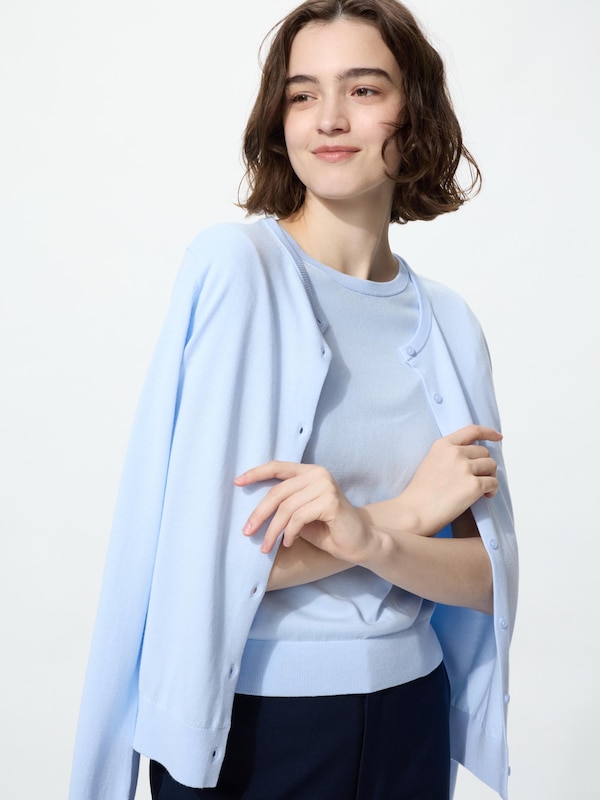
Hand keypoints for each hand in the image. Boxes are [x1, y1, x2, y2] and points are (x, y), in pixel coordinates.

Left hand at [234, 463, 370, 560]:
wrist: (359, 542)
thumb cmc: (327, 529)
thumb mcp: (300, 514)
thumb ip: (284, 505)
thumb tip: (254, 512)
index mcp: (309, 472)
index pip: (277, 467)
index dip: (256, 473)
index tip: (237, 482)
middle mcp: (317, 474)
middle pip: (278, 491)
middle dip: (259, 514)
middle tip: (247, 531)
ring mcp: (325, 486)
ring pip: (286, 508)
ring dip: (273, 530)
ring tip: (267, 546)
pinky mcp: (330, 501)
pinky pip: (299, 518)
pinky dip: (290, 533)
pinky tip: (289, 543)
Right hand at [386, 424, 500, 536]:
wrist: (415, 512)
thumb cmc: (421, 492)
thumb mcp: (431, 461)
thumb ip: (449, 454)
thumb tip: (474, 456)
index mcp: (443, 445)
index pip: (472, 431)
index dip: (488, 433)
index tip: (498, 437)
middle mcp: (455, 453)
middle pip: (485, 452)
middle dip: (485, 465)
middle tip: (480, 478)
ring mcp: (465, 468)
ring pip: (492, 466)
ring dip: (490, 477)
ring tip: (482, 489)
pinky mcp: (473, 485)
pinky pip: (493, 483)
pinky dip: (492, 490)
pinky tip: (484, 497)